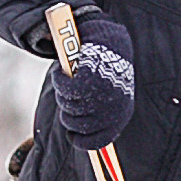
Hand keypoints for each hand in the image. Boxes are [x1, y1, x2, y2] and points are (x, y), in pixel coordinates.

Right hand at [53, 12, 134, 147]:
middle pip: (77, 125)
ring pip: (68, 106)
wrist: (110, 40)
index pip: (96, 141)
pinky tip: (62, 72)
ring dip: (62, 93)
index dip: (80, 140)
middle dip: (67, 112)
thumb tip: (79, 134)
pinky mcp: (87, 80)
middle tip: (67, 97)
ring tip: (67, 80)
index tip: (72, 134)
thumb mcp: (109, 94)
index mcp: (120, 115)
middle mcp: (112, 109)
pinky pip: (63, 88)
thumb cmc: (107, 68)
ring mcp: (100, 96)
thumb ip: (98, 113)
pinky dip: (59, 80)